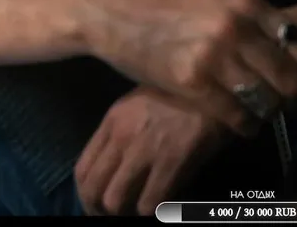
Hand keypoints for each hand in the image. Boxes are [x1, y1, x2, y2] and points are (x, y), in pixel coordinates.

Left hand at [75, 86, 230, 214]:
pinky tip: (159, 207)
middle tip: (114, 216)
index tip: (97, 205)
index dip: (86, 195)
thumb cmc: (180, 93)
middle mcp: (122, 136)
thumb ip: (122, 132)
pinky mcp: (171, 161)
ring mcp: (145, 149)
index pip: (82, 169)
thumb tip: (115, 167)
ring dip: (124, 213)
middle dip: (99, 210)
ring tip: (136, 212)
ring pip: (115, 200)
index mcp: (113, 121)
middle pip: (92, 189)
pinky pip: (148, 202)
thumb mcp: (140, 104)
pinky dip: (150, 211)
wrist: (215, 83)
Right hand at [84, 0, 296, 134]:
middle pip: (291, 78)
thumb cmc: (171, 9)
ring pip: (267, 101)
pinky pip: (237, 116)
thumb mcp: (218, 2)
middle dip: (296, 97)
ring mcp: (215, 58)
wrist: (120, 15)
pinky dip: (246, 126)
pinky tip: (242, 124)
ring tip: (264, 113)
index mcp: (249, 5)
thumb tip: (291, 48)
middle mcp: (238, 29)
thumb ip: (253, 22)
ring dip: (270, 113)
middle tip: (290, 105)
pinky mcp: (193, 84)